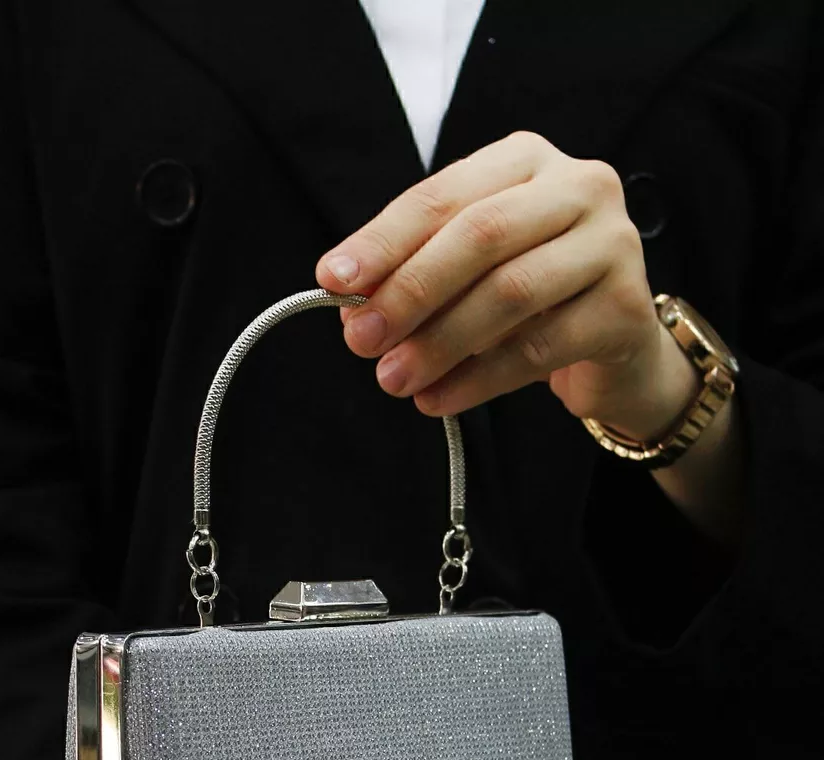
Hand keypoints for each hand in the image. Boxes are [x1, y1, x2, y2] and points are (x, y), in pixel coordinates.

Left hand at [315, 130, 699, 441]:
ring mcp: (612, 244)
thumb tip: (349, 306)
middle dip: (410, 292)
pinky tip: (438, 399)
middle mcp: (578, 187)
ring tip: (394, 380)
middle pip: (479, 236)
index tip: (333, 280)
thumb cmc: (531, 300)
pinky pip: (537, 349)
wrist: (614, 347)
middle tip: (361, 341)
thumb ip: (415, 274)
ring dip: (440, 343)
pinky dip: (477, 380)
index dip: (384, 240)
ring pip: (510, 292)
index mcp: (526, 160)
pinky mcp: (626, 308)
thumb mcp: (468, 274)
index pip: (443, 195)